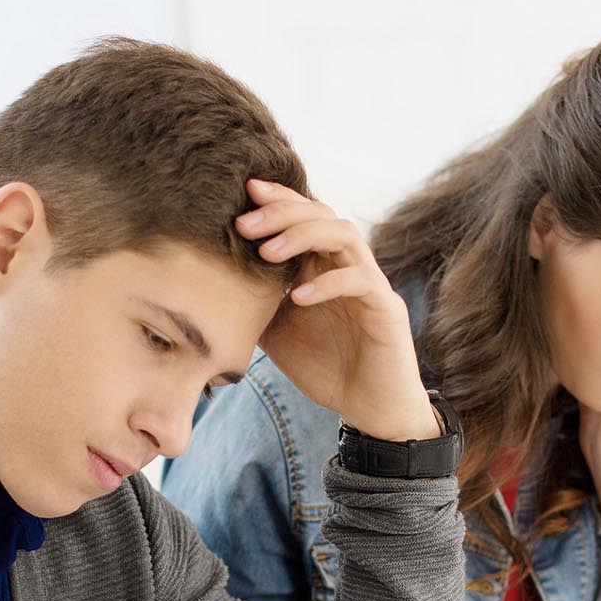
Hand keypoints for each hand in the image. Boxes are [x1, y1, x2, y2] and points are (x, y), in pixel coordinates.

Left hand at [235, 180, 437, 441]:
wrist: (370, 408)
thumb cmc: (328, 368)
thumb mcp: (278, 332)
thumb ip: (258, 303)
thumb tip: (214, 284)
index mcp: (324, 265)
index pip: (305, 215)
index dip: (279, 198)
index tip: (245, 191)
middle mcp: (349, 265)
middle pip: (323, 213)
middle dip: (282, 213)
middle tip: (244, 224)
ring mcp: (371, 283)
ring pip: (344, 235)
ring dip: (303, 236)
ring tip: (267, 253)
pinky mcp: (386, 307)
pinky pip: (360, 280)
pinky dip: (327, 283)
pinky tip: (299, 298)